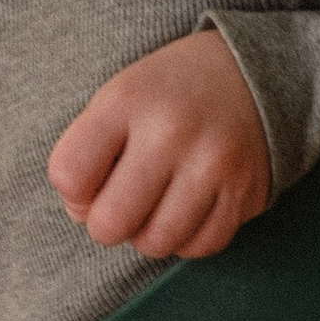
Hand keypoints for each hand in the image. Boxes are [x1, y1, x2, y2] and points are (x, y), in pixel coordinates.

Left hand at [48, 32, 271, 257]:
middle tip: (121, 202)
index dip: (73, 192)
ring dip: (147, 235)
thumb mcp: (117, 98)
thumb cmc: (167, 95)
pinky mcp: (245, 191)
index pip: (69, 176)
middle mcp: (169, 132)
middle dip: (107, 224)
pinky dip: (187, 239)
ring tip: (154, 206)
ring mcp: (211, 164)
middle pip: (111, 222)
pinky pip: (200, 247)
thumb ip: (85, 154)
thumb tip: (83, 215)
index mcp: (126, 101)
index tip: (91, 181)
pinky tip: (186, 211)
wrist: (249, 73)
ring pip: (156, 242)